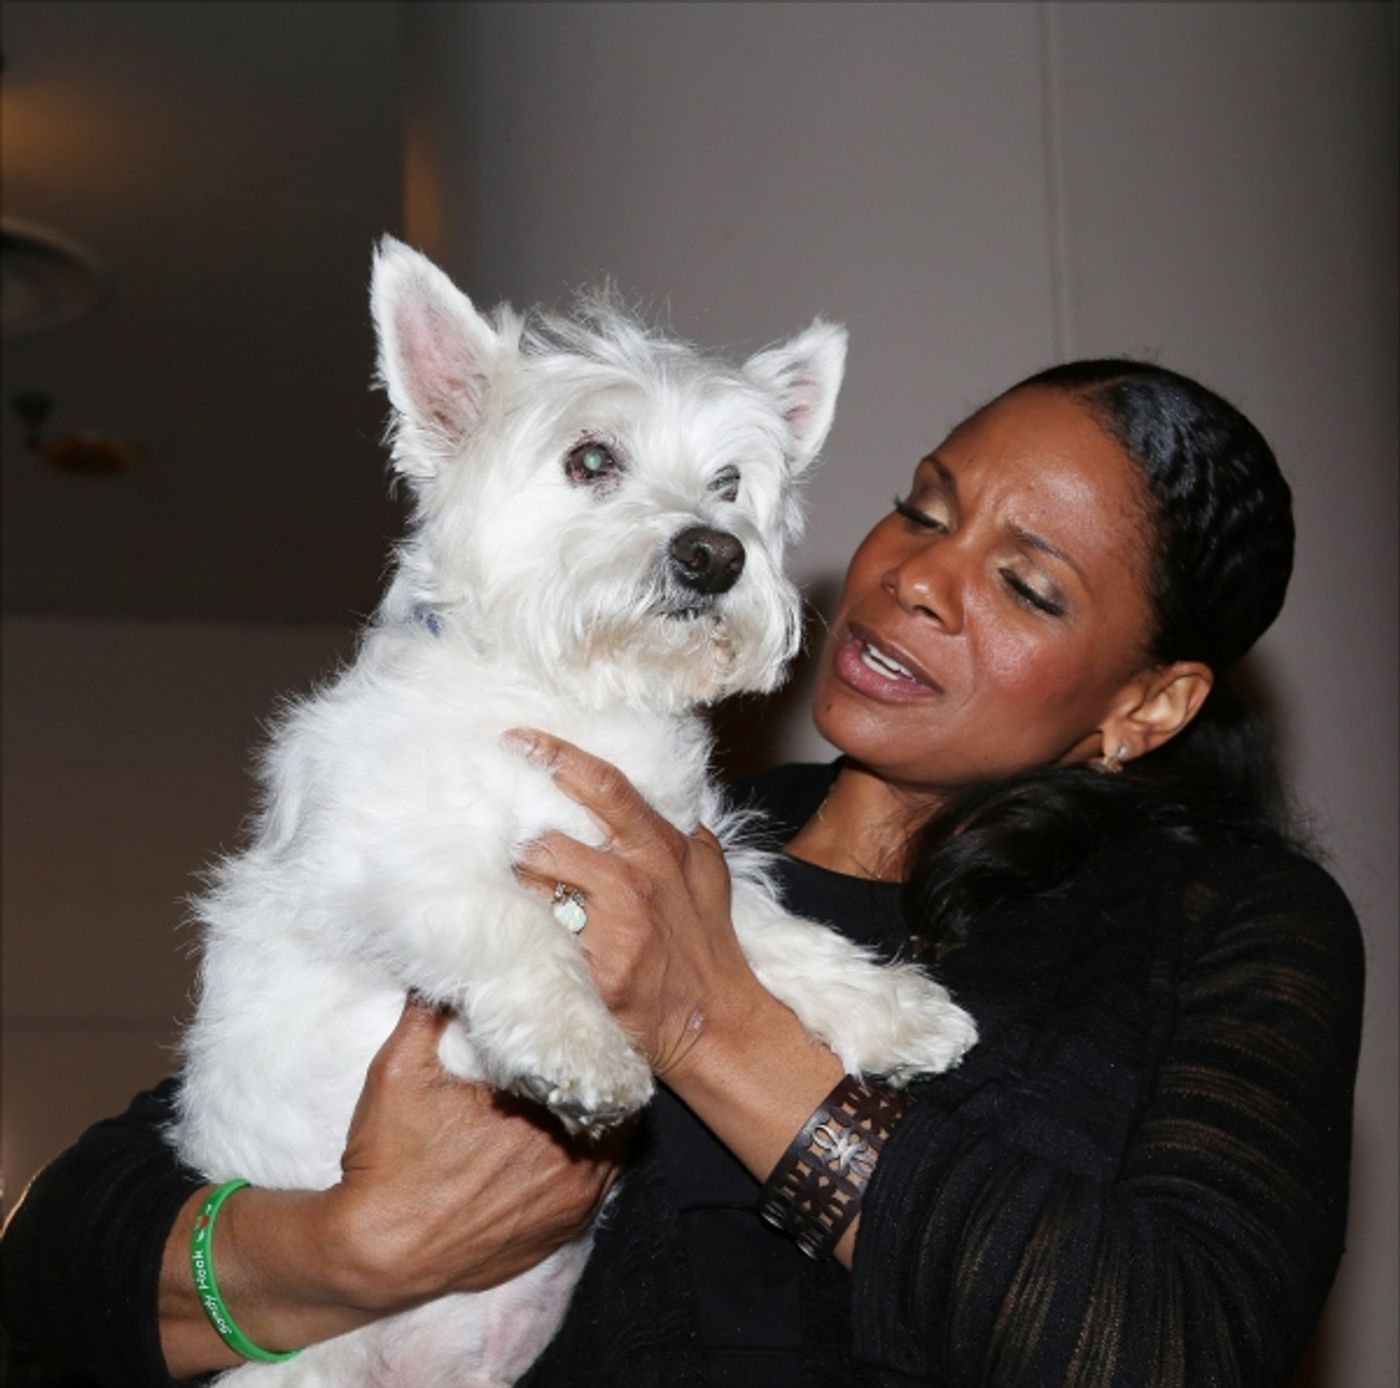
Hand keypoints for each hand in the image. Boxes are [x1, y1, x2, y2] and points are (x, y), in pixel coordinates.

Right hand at [327, 996, 627, 1310]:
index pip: (592, 1054)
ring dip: (597, 1111)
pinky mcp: (569, 1226)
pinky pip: (604, 1176)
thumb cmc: (389, 1160)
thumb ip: (430, 1012)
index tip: (569, 1018)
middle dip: (592, 1070)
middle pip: (609, 1093)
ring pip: (616, 1135)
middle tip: (574, 1050)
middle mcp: (570, 1155)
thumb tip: (452, 965)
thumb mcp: (399, 1069)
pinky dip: (592, 1153)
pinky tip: (565, 1136)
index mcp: (539, 1108)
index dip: (585, 1032)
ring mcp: (575, 1197)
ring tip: (571, 1090)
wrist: (382, 1252)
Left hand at [507, 729, 766, 1082]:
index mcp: (659, 850)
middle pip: (548, 843)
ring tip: (521, 897)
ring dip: (522, 891)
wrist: (711, 1018)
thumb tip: (662, 791)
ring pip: (534, 890)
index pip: (605, 786)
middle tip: (512, 852)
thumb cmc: (705, 940)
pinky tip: (520, 938)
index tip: (518, 739)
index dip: (558, 755)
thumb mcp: (708, 872)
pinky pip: (539, 941)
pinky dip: (526, 936)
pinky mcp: (592, 972)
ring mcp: (611, 929)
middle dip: (524, 847)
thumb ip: (679, 830)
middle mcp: (632, 883)